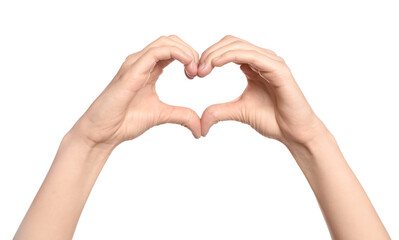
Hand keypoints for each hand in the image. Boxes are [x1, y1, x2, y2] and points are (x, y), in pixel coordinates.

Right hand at [71, 35, 200, 148]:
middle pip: (170, 41)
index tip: (198, 75)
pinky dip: (176, 54)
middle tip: (198, 71)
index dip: (190, 56)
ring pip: (164, 42)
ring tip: (193, 70)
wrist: (102, 133)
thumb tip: (200, 128)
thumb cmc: (124, 121)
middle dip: (190, 51)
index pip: (172, 49)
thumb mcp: (161, 115)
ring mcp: (134, 65)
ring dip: (185, 51)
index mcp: (148, 69)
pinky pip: (155, 53)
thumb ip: (181, 116)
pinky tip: (186, 66)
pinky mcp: (131, 73)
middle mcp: (140, 63)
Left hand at [198, 35, 324, 145]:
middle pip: (231, 43)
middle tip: (196, 70)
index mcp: (253, 66)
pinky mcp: (278, 69)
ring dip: (217, 54)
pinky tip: (216, 64)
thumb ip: (219, 111)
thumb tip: (200, 122)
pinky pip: (252, 55)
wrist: (294, 132)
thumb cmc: (272, 120)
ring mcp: (271, 62)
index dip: (208, 56)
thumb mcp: (239, 111)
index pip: (227, 49)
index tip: (194, 73)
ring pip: (239, 46)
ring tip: (203, 68)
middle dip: (210, 53)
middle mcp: (262, 59)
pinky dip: (231, 56)